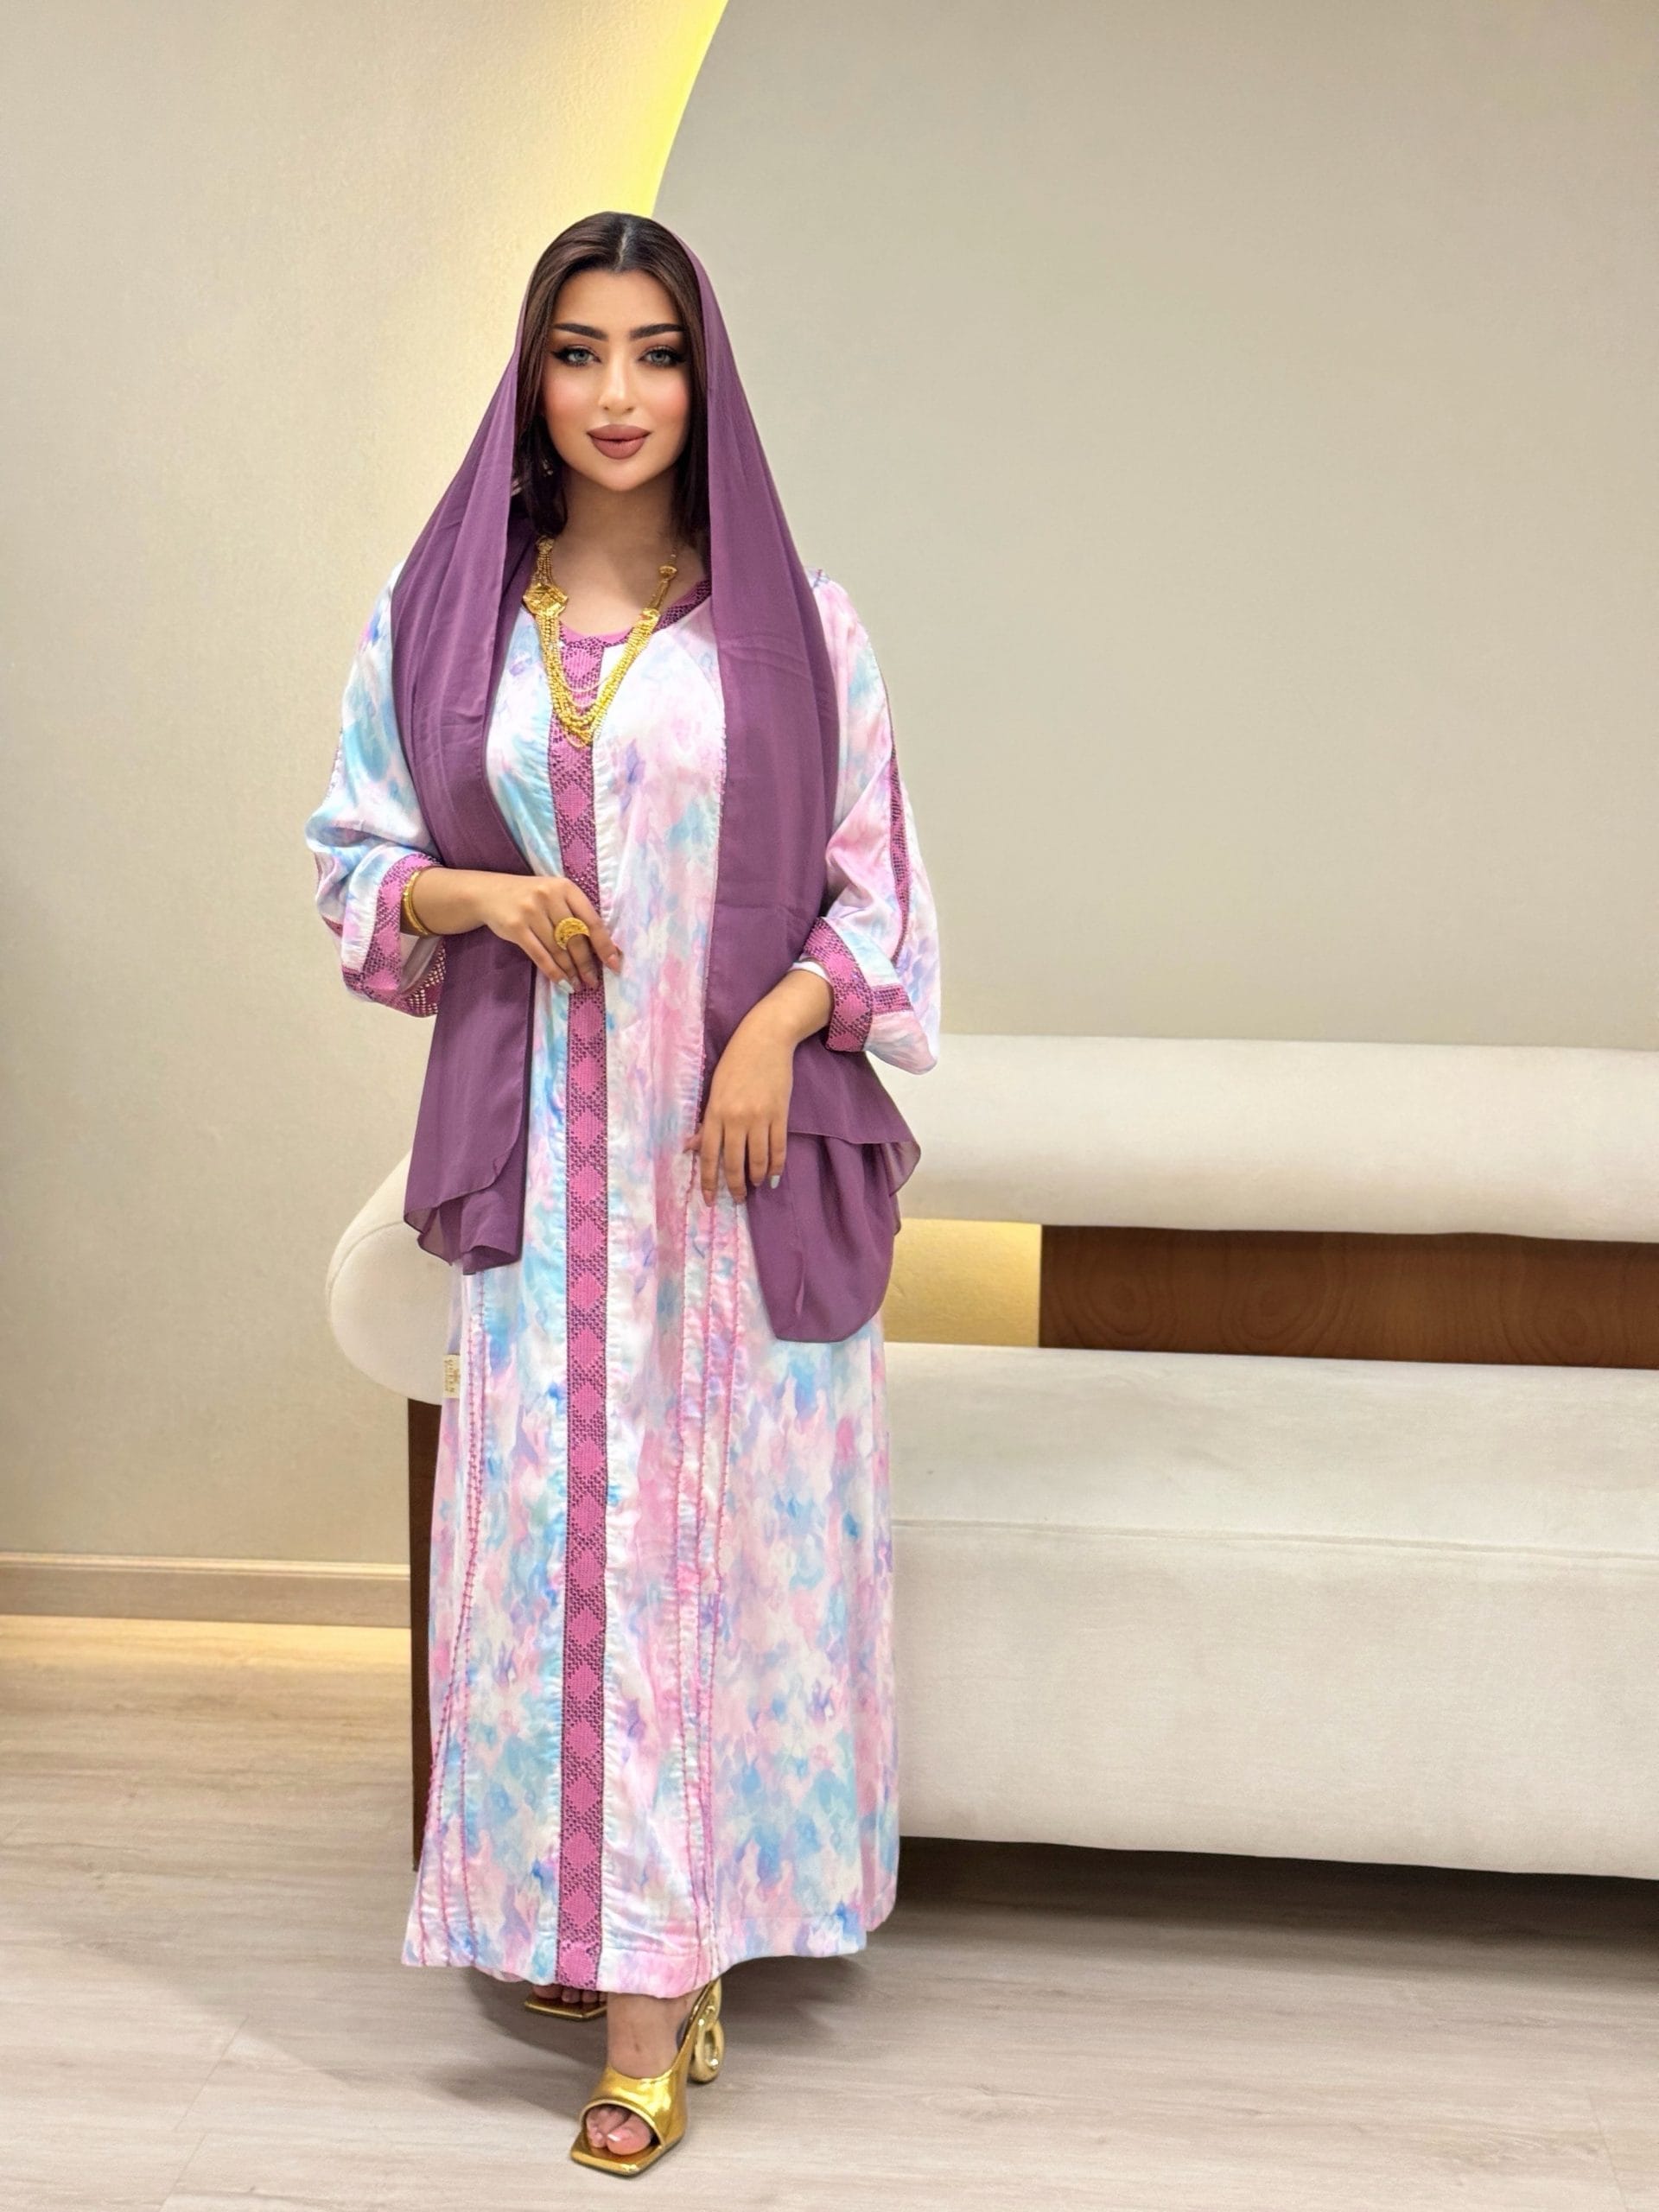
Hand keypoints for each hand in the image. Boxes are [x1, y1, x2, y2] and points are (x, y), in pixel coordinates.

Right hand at [475, 873, 621, 990]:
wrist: (489, 893)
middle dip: (586, 964)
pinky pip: (539, 955)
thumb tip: (604, 948)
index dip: (605, 945)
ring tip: (578, 985)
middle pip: (575, 938)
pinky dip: (553, 971)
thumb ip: (576, 915)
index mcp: (566, 888)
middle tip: (593, 981)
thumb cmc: (531, 897)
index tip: (614, 965)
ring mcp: (531, 911)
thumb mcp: (555, 896)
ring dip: (570, 971)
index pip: (592, 921)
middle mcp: (550, 897)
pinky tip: (561, 982)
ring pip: (558, 949)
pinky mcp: (516, 927)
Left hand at [685, 1014, 795, 1204]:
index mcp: (715, 1112)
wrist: (766, 1039)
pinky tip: (774, 1175)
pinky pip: (778, 1148)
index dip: (709, 1182)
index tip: (709, 1199)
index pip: (709, 1155)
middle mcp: (736, 1118)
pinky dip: (776, 1166)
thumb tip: (691, 1147)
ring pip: (758, 1160)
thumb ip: (706, 1122)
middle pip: (734, 1163)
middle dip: (735, 1186)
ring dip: (756, 1178)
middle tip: (737, 1199)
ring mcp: (760, 1118)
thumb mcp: (714, 1089)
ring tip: (756, 1185)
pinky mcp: (780, 1114)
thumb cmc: (736, 1062)